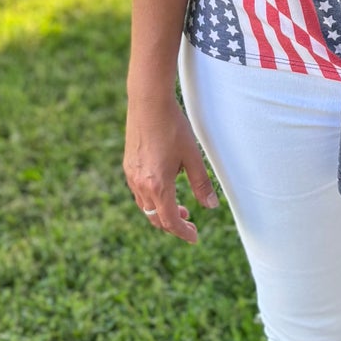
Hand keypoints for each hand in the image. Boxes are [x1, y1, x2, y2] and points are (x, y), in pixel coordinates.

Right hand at [123, 91, 218, 242]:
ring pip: (145, 207)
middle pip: (155, 218)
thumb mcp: (192, 156)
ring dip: (162, 212)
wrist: (148, 102)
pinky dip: (152, 199)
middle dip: (173, 224)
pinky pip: (138, 193)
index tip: (194, 237)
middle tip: (189, 222)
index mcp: (158, 185)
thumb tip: (211, 206)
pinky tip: (164, 189)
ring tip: (179, 207)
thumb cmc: (173, 127)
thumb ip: (201, 184)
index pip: (169, 221)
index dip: (183, 232)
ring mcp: (131, 175)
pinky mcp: (128, 166)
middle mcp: (140, 184)